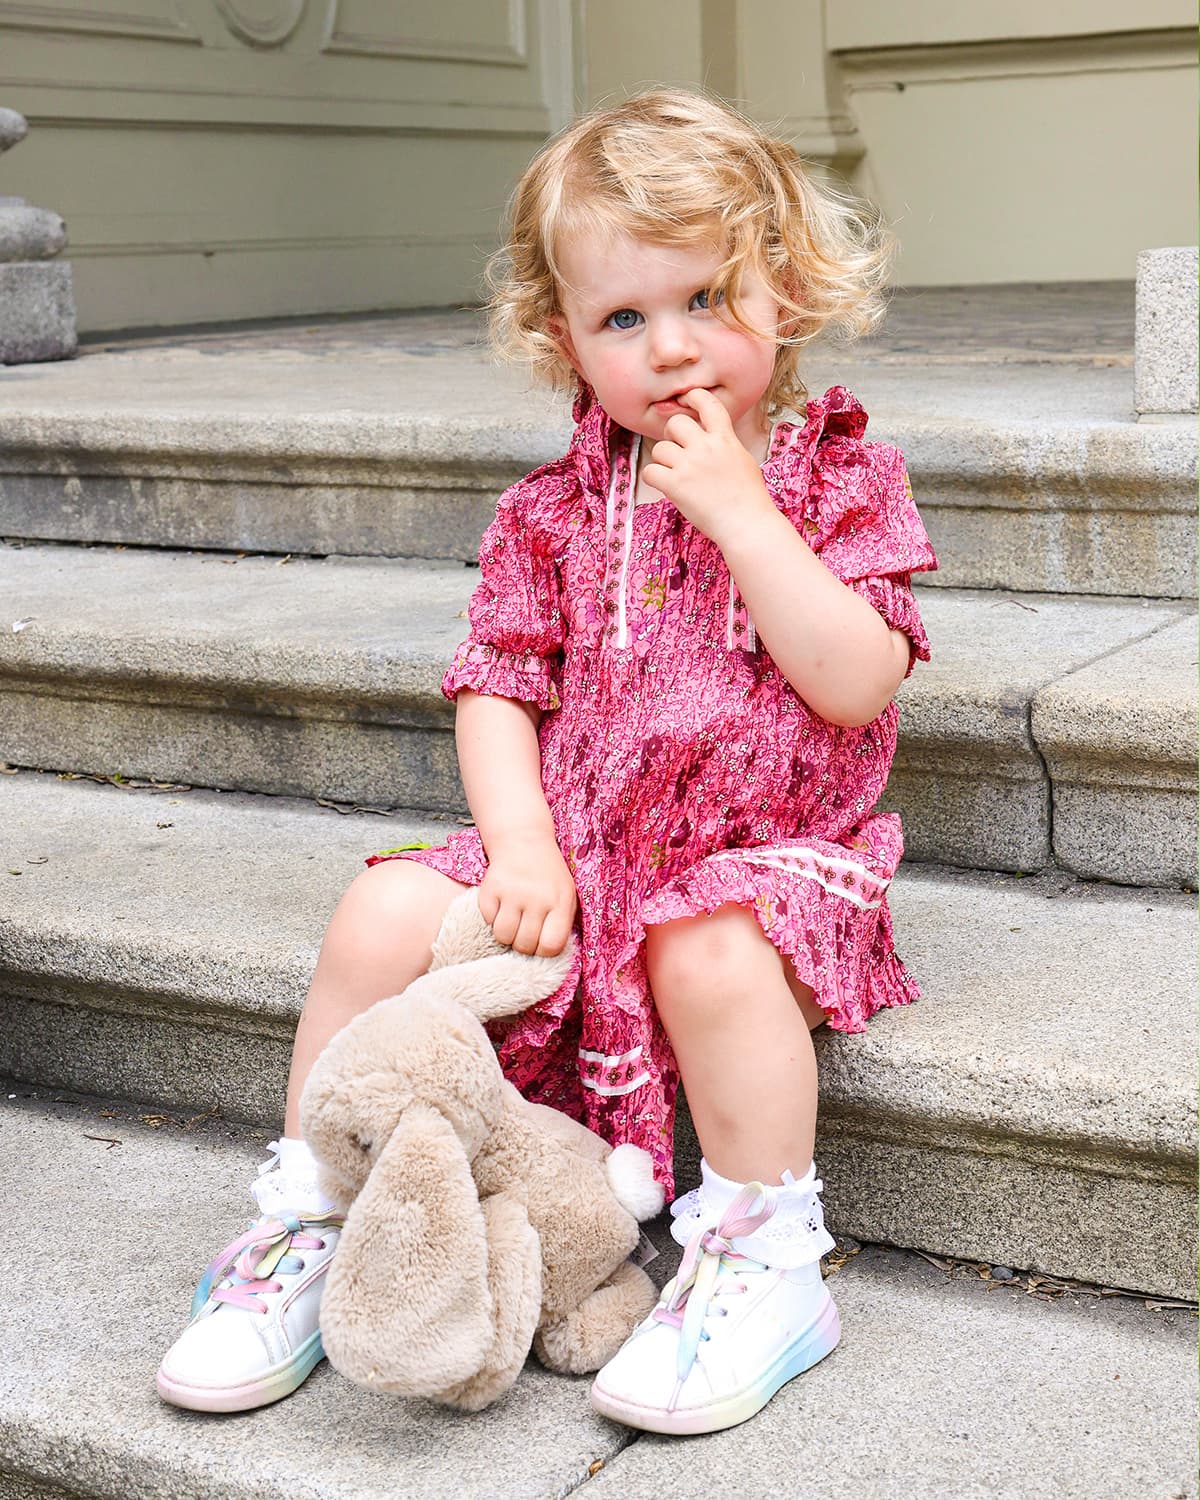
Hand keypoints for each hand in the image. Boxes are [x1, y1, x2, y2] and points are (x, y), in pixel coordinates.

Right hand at [478, 829, 577, 955]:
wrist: (524, 841)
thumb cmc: (548, 875)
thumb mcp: (567, 894)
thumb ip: (562, 923)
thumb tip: (547, 954)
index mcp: (560, 901)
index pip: (551, 945)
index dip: (543, 951)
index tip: (540, 943)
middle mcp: (537, 898)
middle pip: (525, 945)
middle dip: (523, 944)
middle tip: (524, 930)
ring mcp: (512, 893)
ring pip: (503, 936)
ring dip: (506, 934)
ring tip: (512, 921)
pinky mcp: (490, 889)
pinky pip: (488, 920)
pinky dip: (492, 918)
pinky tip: (501, 905)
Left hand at [641, 388, 775, 544]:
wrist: (747, 525)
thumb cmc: (749, 499)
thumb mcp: (743, 460)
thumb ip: (725, 445)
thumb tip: (710, 438)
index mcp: (725, 439)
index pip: (707, 403)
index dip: (693, 396)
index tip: (686, 399)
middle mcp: (706, 447)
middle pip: (676, 423)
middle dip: (671, 434)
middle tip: (677, 450)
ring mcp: (690, 465)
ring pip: (660, 448)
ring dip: (663, 461)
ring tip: (675, 475)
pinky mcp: (676, 485)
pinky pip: (650, 471)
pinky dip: (653, 478)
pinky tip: (664, 486)